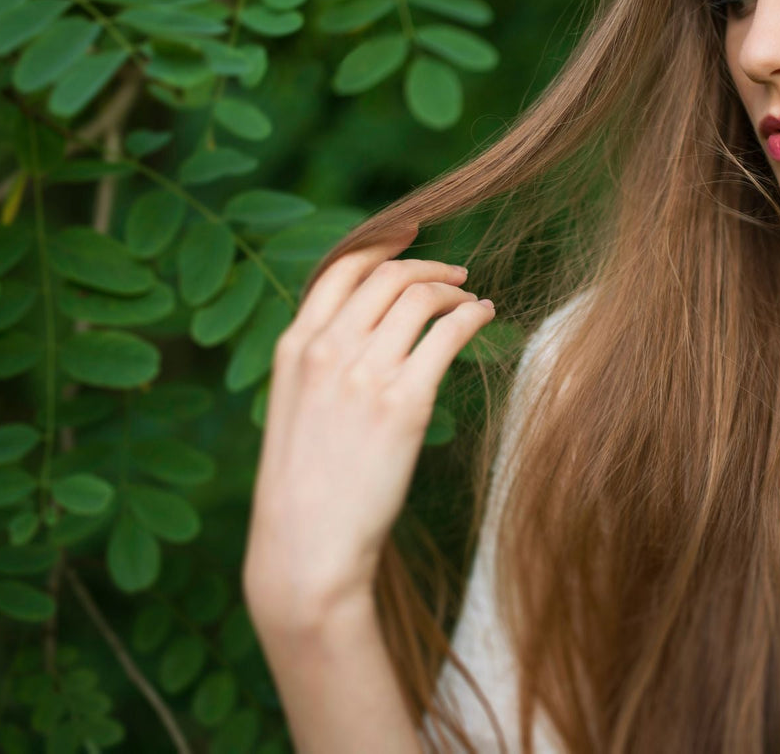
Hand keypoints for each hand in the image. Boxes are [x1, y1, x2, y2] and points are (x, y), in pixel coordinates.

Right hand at [241, 223, 495, 639]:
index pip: (341, 268)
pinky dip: (473, 316)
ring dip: (455, 292)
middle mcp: (327, 350)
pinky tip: (485, 320)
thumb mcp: (295, 411)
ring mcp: (365, 374)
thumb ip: (322, 365)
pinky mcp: (404, 403)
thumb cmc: (305, 489)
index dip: (382, 243)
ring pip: (422, 298)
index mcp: (294, 347)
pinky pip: (449, 334)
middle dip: (428, 266)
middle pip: (389, 276)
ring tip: (473, 303)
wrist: (305, 548)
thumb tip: (365, 334)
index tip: (411, 232)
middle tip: (457, 275)